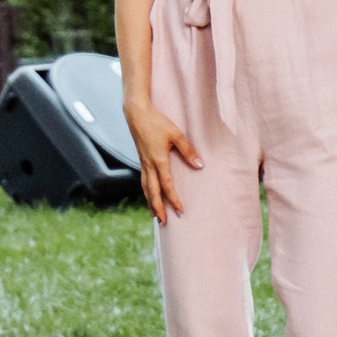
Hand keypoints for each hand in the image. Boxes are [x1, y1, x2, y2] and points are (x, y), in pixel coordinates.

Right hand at [125, 97, 200, 222]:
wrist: (136, 113)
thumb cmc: (157, 122)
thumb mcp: (176, 134)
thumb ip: (188, 151)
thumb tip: (200, 165)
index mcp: (158, 160)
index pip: (167, 185)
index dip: (174, 199)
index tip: (181, 211)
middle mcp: (149, 165)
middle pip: (153, 192)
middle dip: (158, 208)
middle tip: (164, 223)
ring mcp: (143, 162)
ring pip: (146, 187)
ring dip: (151, 202)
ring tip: (154, 215)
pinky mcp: (142, 159)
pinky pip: (143, 180)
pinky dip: (146, 191)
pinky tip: (149, 194)